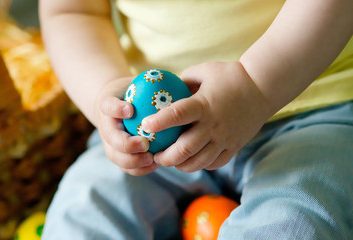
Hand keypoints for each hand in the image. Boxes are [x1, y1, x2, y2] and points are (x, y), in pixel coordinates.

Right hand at [95, 78, 158, 175]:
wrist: (119, 107)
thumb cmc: (135, 92)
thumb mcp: (140, 82)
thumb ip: (153, 82)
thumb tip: (179, 80)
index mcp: (108, 106)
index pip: (107, 105)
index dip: (116, 108)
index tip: (129, 109)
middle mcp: (106, 126)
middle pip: (110, 138)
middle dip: (126, 144)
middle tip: (145, 144)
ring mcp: (110, 143)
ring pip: (115, 156)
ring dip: (133, 161)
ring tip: (152, 160)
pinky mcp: (118, 155)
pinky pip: (126, 166)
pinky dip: (139, 168)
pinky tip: (155, 165)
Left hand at [142, 62, 273, 171]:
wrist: (263, 88)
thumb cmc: (231, 76)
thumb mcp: (204, 71)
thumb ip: (183, 81)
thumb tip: (164, 90)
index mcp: (204, 105)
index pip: (177, 115)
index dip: (159, 122)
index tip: (144, 127)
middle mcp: (214, 125)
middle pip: (185, 149)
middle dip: (166, 157)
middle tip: (155, 156)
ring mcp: (225, 139)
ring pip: (199, 161)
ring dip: (181, 165)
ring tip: (170, 162)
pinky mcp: (234, 146)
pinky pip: (215, 163)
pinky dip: (200, 165)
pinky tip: (192, 161)